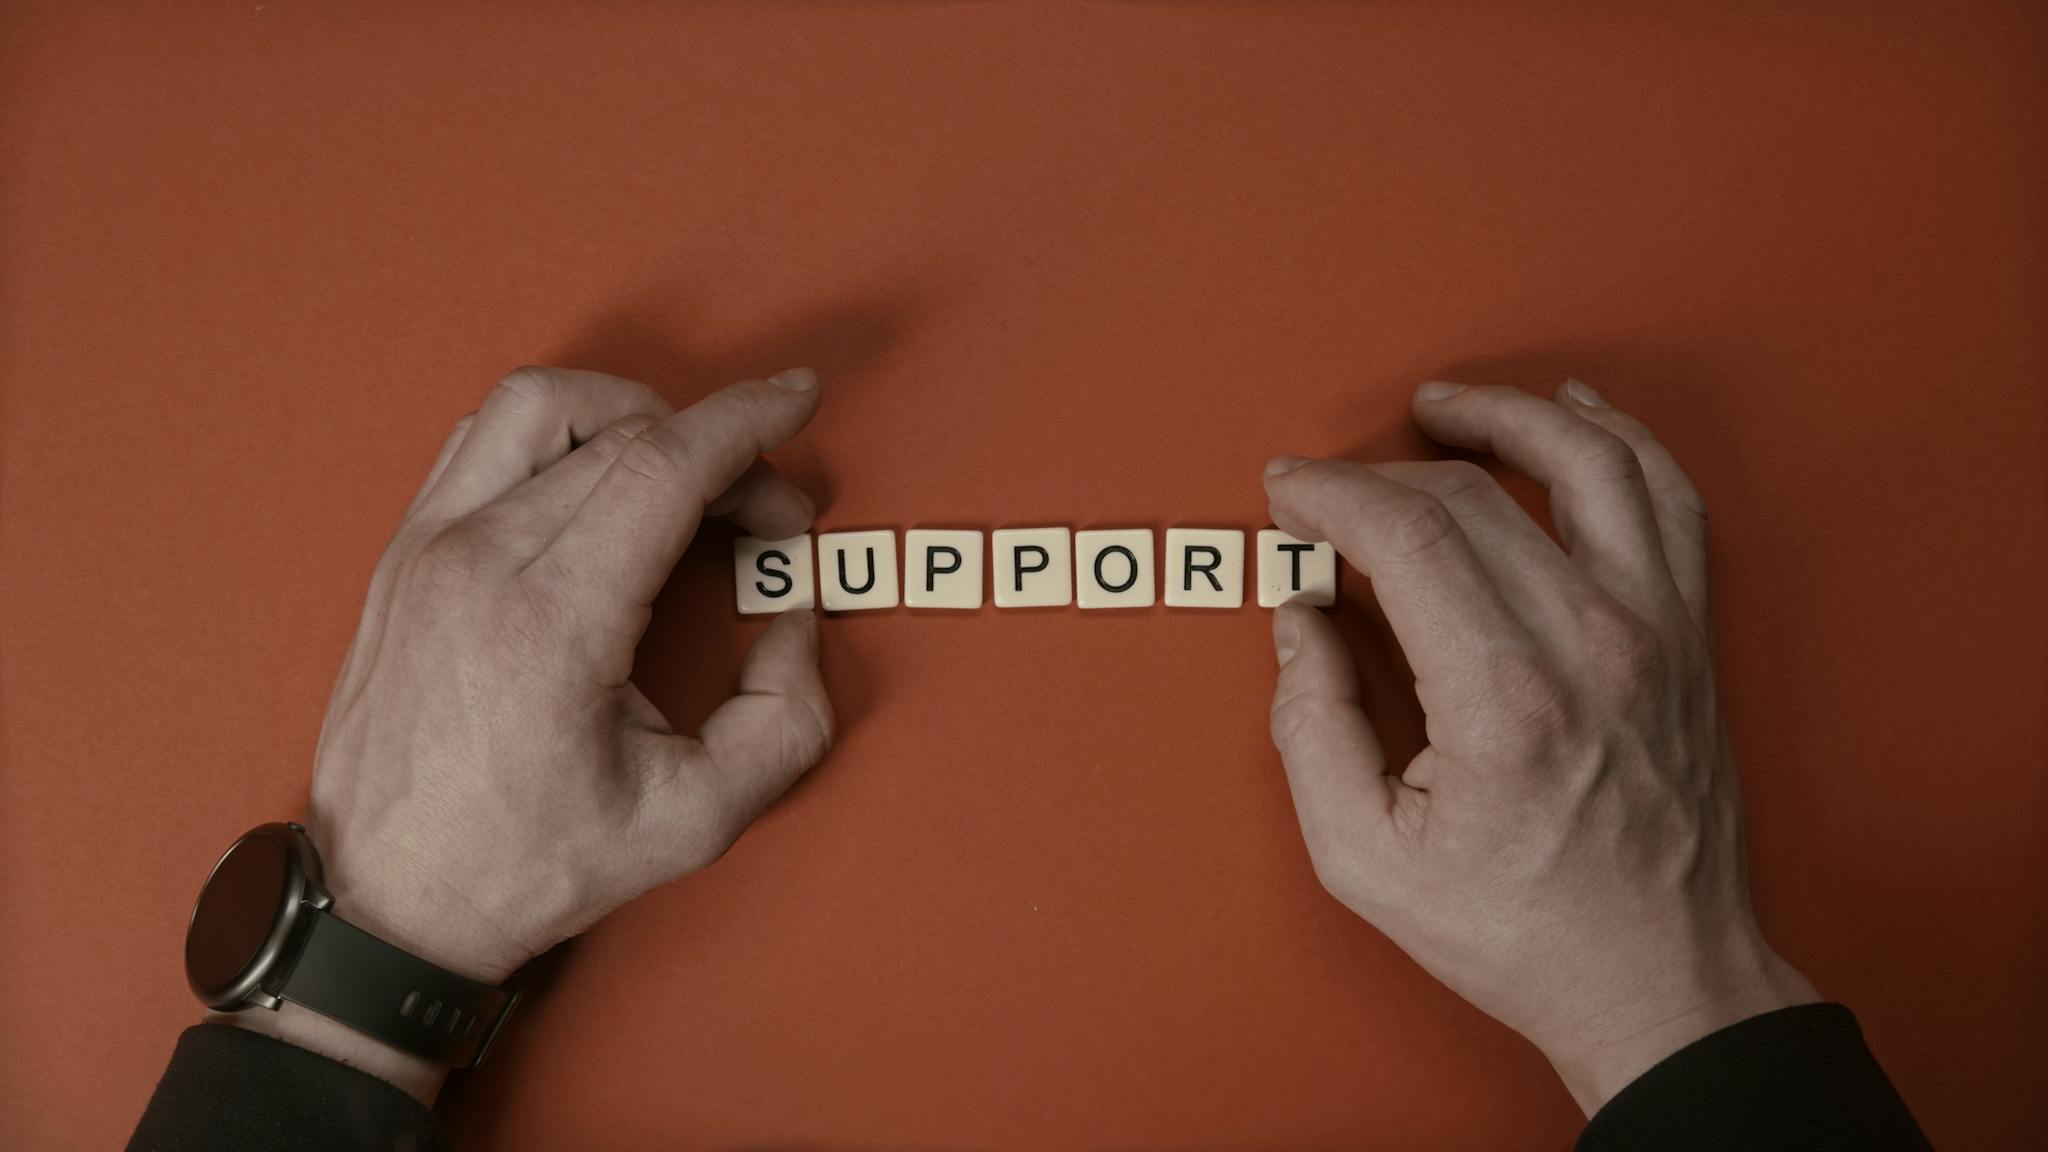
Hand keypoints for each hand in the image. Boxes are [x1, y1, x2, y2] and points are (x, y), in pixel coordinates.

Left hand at [231, 366, 833, 1098]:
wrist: (388, 901)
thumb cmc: (524, 863)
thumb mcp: (692, 820)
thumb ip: (782, 721)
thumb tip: (793, 624)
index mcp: (550, 618)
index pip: (663, 464)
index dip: (747, 421)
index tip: (797, 400)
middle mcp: (477, 558)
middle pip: (623, 434)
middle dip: (719, 448)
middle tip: (764, 518)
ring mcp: (427, 546)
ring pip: (540, 403)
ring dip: (628, 415)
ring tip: (680, 473)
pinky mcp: (403, 552)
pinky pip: (483, 437)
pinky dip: (558, 435)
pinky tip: (598, 486)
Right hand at [1262, 378, 1817, 1114]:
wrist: (1659, 977)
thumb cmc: (1519, 928)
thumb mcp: (1366, 860)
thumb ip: (1313, 730)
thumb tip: (1303, 623)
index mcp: (1508, 700)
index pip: (1410, 535)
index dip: (1334, 494)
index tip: (1290, 491)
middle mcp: (1595, 643)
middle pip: (1477, 496)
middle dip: (1381, 472)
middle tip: (1329, 487)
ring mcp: (1657, 629)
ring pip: (1590, 461)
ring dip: (1506, 415)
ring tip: (1442, 405)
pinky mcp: (1689, 633)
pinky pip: (1667, 496)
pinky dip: (1618, 438)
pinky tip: (1572, 414)